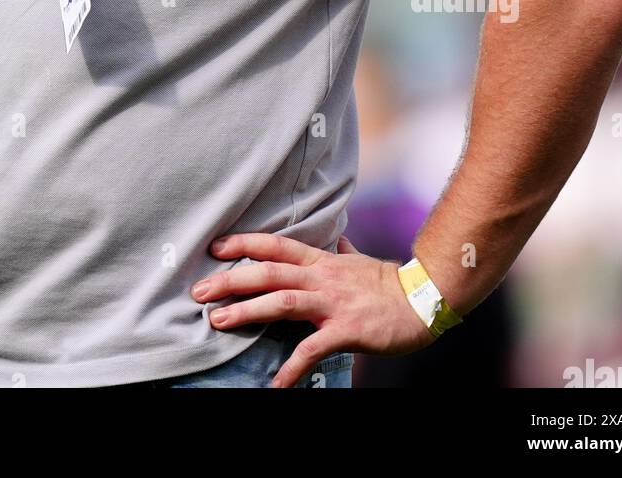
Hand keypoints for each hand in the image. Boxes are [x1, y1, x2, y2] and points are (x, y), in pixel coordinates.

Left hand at [191, 231, 437, 387]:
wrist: (423, 299)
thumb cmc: (388, 283)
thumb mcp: (358, 260)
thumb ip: (341, 250)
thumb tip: (336, 237)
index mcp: (321, 261)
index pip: (275, 246)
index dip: (244, 244)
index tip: (215, 248)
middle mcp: (321, 277)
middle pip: (268, 272)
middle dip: (230, 280)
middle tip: (198, 290)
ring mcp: (332, 302)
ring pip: (281, 301)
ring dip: (246, 312)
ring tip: (217, 322)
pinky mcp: (345, 330)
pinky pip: (312, 349)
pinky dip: (292, 367)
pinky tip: (274, 385)